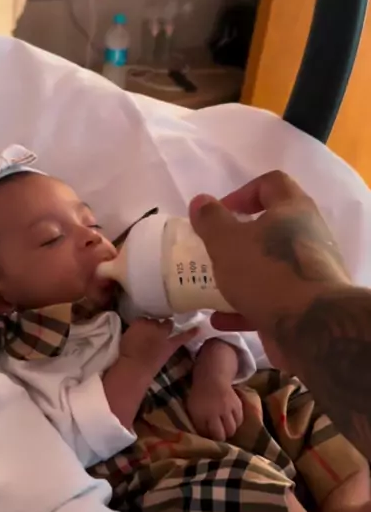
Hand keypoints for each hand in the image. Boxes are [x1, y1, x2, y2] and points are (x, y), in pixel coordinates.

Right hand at [120, 318, 196, 379]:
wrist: (136, 367)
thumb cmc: (126, 354)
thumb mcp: (126, 337)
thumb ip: (134, 331)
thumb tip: (139, 332)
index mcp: (139, 321)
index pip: (144, 317)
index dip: (144, 322)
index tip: (143, 326)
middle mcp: (152, 323)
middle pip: (156, 319)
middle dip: (156, 321)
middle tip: (155, 324)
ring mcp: (163, 333)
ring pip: (168, 324)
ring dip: (168, 324)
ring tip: (169, 324)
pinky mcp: (171, 344)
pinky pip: (183, 336)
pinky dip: (190, 333)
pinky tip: (198, 329)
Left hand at [187, 379, 242, 440]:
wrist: (212, 379)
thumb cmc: (200, 395)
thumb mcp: (192, 409)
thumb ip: (198, 422)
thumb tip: (204, 436)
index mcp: (201, 415)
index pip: (206, 434)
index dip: (208, 438)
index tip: (208, 438)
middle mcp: (215, 413)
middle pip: (221, 435)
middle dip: (220, 438)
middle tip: (219, 435)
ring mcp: (227, 409)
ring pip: (232, 429)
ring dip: (229, 431)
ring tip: (226, 429)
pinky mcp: (237, 405)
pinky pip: (239, 420)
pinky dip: (236, 423)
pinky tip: (232, 421)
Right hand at [189, 171, 350, 345]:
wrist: (311, 327)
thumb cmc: (267, 273)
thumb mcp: (227, 242)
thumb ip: (211, 220)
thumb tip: (200, 201)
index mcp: (293, 210)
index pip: (272, 183)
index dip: (243, 192)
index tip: (220, 214)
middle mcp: (307, 236)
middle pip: (270, 228)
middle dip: (237, 241)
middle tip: (213, 251)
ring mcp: (308, 272)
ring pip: (268, 266)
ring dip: (238, 276)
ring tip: (211, 286)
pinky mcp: (304, 304)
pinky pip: (271, 298)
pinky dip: (245, 306)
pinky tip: (220, 319)